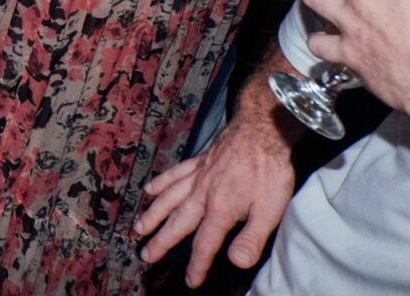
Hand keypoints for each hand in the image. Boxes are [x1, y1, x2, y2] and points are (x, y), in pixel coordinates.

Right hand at [134, 106, 297, 286]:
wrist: (261, 129)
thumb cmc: (269, 170)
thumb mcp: (270, 210)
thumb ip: (252, 238)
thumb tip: (237, 262)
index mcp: (220, 209)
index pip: (205, 243)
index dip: (197, 264)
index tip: (190, 281)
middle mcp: (202, 193)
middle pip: (177, 222)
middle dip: (161, 241)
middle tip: (145, 255)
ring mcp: (197, 175)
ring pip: (169, 198)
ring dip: (153, 214)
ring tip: (139, 228)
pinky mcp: (199, 161)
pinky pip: (174, 173)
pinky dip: (161, 182)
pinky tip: (150, 190)